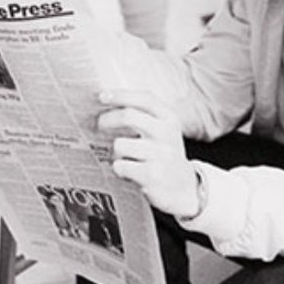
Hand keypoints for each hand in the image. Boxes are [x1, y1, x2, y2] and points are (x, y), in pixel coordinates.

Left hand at [97, 90, 199, 218]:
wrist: (185, 188)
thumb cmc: (164, 154)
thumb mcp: (163, 131)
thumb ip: (143, 116)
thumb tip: (107, 101)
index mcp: (169, 119)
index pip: (145, 98)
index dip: (121, 95)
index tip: (102, 96)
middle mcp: (167, 134)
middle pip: (129, 116)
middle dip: (107, 119)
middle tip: (98, 125)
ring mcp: (160, 155)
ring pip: (120, 144)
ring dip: (114, 151)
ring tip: (121, 156)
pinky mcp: (152, 175)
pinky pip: (120, 166)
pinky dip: (118, 168)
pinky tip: (127, 171)